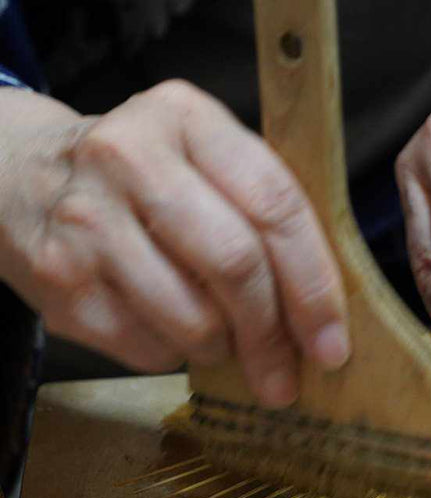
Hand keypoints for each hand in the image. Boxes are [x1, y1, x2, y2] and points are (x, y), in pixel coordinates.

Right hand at [0, 81, 348, 406]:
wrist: (19, 176)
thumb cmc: (142, 178)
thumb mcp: (202, 160)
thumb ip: (262, 212)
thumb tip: (322, 313)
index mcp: (186, 120)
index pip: (275, 205)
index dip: (315, 284)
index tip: (332, 341)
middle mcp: (129, 160)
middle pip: (235, 265)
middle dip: (274, 336)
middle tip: (287, 376)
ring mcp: (88, 224)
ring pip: (195, 321)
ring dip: (224, 349)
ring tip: (223, 340)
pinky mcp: (62, 286)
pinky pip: (150, 351)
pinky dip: (176, 355)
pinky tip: (170, 329)